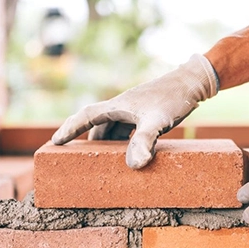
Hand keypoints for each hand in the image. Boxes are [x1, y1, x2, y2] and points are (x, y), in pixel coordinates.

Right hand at [51, 54, 217, 168]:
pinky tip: (128, 151)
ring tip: (100, 159)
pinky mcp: (145, 112)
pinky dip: (120, 140)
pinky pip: (124, 128)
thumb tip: (134, 165)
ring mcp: (133, 109)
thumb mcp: (157, 121)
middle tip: (73, 156)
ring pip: (110, 127)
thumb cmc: (173, 98)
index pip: (85, 116)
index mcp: (116, 106)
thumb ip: (144, 141)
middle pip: (95, 123)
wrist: (193, 82)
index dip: (69, 129)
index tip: (55, 142)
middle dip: (83, 138)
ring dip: (103, 141)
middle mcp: (121, 106)